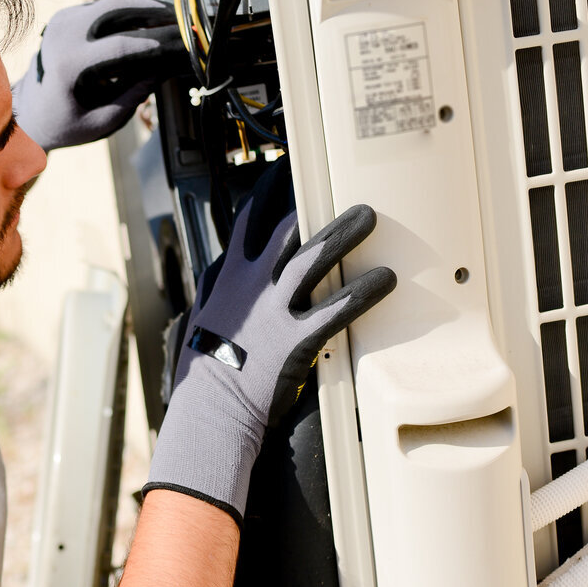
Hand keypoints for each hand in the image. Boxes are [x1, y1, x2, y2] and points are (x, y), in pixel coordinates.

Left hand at [11, 0, 182, 150]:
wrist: (29, 111)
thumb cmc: (63, 123)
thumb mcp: (101, 121)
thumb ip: (133, 96)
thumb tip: (163, 69)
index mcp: (68, 64)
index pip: (119, 45)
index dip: (153, 42)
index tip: (178, 43)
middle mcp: (63, 35)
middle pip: (118, 7)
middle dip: (154, 10)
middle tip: (182, 19)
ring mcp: (64, 21)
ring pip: (113, 2)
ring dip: (144, 8)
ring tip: (171, 20)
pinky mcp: (68, 16)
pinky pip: (105, 8)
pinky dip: (129, 14)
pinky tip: (150, 25)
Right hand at [146, 158, 395, 523]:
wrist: (208, 411)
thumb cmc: (204, 374)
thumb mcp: (201, 323)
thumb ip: (216, 294)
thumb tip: (220, 276)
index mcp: (228, 281)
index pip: (246, 224)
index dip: (266, 194)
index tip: (281, 175)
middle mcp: (251, 288)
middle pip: (285, 231)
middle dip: (313, 205)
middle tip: (336, 188)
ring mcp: (274, 311)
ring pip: (312, 258)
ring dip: (343, 233)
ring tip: (369, 216)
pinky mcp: (296, 340)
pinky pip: (337, 308)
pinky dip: (363, 291)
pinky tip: (385, 279)